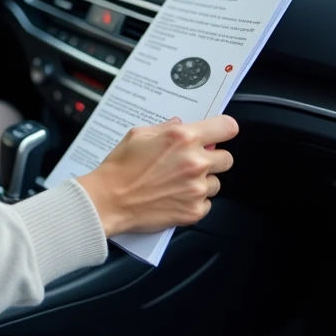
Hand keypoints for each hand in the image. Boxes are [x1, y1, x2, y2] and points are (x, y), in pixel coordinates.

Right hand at [76, 115, 238, 236]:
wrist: (108, 200)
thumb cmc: (119, 168)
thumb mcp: (137, 134)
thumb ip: (165, 127)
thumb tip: (180, 124)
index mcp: (183, 138)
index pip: (227, 127)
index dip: (223, 130)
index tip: (218, 134)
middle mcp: (195, 162)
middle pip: (226, 158)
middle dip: (212, 159)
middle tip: (191, 163)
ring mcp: (197, 189)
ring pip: (216, 183)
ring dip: (203, 182)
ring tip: (177, 182)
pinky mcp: (194, 210)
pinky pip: (207, 203)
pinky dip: (194, 201)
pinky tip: (175, 197)